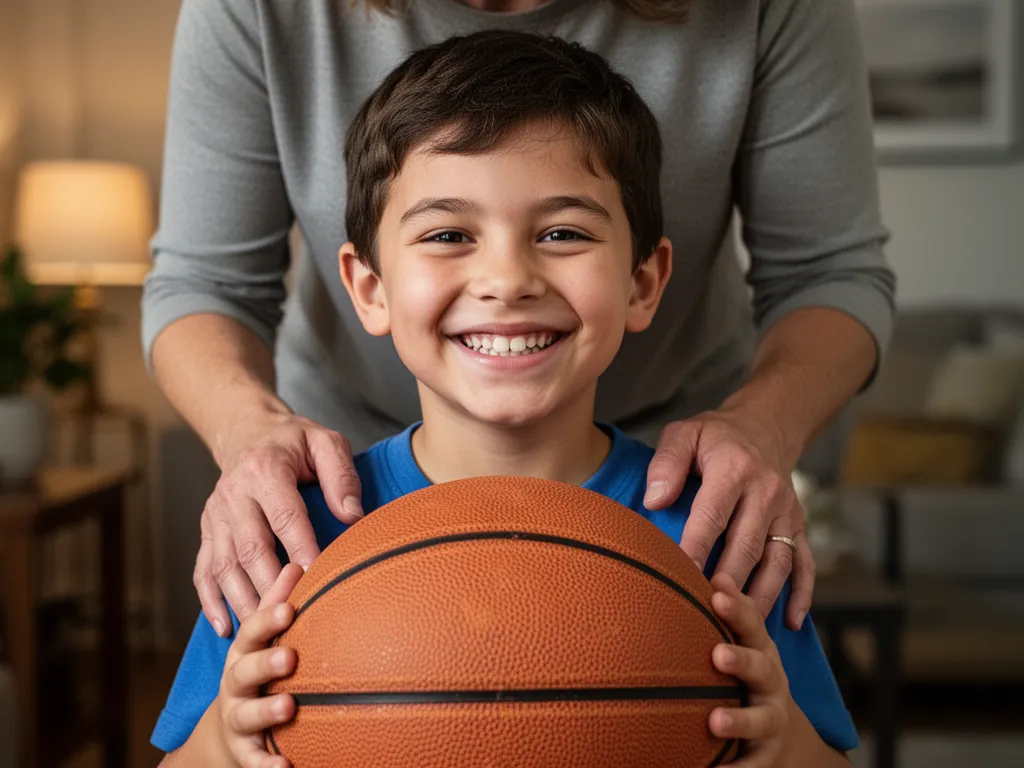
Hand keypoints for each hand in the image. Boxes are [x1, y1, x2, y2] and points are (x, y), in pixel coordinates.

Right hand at [197, 412, 362, 635]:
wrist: (247, 431)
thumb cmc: (295, 441)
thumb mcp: (325, 442)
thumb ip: (341, 476)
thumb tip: (353, 517)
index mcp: (265, 470)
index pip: (285, 516)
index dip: (302, 549)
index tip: (318, 578)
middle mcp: (234, 495)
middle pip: (251, 548)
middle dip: (271, 585)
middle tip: (293, 616)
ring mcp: (215, 516)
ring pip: (224, 566)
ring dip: (243, 601)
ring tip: (265, 632)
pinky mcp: (206, 532)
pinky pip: (203, 572)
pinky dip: (211, 603)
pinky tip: (226, 628)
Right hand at [216, 563, 303, 767]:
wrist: (223, 734)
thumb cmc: (255, 672)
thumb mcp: (261, 639)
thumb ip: (278, 603)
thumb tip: (298, 562)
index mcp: (244, 651)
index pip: (253, 631)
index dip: (268, 619)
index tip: (289, 608)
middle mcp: (236, 684)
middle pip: (244, 671)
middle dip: (265, 662)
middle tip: (290, 657)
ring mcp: (238, 719)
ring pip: (248, 714)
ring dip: (267, 711)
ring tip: (289, 708)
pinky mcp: (244, 752)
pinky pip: (254, 760)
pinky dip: (267, 765)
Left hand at [644, 408, 813, 629]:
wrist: (765, 427)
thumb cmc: (715, 437)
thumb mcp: (685, 434)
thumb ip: (667, 463)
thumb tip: (653, 500)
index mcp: (734, 470)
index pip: (712, 515)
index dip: (696, 548)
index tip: (680, 579)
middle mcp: (766, 493)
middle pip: (746, 546)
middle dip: (727, 583)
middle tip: (707, 615)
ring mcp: (787, 513)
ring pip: (777, 562)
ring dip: (760, 597)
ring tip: (740, 630)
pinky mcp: (799, 527)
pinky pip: (805, 564)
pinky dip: (801, 595)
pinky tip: (789, 624)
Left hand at [708, 574, 794, 767]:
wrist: (785, 737)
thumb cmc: (747, 676)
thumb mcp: (740, 642)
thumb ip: (723, 612)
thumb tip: (690, 564)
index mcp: (760, 650)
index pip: (751, 623)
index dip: (737, 607)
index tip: (715, 592)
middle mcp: (770, 683)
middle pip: (763, 668)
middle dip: (742, 660)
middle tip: (717, 655)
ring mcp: (771, 720)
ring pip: (760, 719)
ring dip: (739, 719)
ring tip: (714, 721)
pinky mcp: (766, 756)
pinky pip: (752, 766)